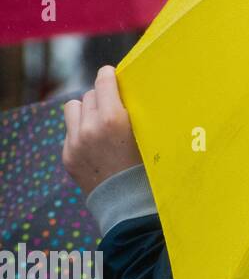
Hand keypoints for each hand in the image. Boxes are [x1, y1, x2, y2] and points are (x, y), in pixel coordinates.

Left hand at [62, 65, 142, 196]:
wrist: (130, 205)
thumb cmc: (150, 168)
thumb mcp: (149, 136)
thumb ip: (135, 113)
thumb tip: (130, 92)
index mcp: (113, 120)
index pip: (103, 82)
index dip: (108, 75)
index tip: (111, 73)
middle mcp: (90, 129)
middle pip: (89, 95)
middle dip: (101, 97)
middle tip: (113, 105)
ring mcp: (75, 144)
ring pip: (73, 108)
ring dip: (85, 110)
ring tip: (98, 120)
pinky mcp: (68, 156)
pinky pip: (70, 131)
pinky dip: (81, 131)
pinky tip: (96, 143)